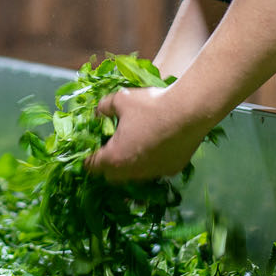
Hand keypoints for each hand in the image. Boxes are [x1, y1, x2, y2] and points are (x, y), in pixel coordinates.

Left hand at [84, 85, 207, 182]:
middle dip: (108, 165)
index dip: (88, 159)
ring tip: (134, 146)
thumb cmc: (149, 106)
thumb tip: (98, 113)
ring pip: (135, 175)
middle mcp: (133, 171)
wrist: (187, 112)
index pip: (93, 167)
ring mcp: (154, 173)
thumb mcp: (120, 99)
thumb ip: (104, 108)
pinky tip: (156, 146)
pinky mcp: (172, 170)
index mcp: (115, 157)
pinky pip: (155, 170)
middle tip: (110, 148)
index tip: (90, 151)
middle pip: (113, 176)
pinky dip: (151, 162)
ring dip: (131, 164)